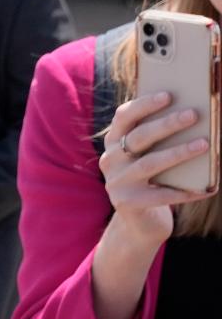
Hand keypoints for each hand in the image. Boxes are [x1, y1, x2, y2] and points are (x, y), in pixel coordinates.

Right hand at [100, 90, 212, 248]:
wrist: (139, 223)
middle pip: (138, 137)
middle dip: (166, 124)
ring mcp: (117, 182)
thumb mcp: (148, 157)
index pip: (123, 117)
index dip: (144, 105)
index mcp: (113, 143)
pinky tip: (207, 187)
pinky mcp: (127, 203)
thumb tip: (191, 118)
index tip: (169, 95)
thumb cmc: (152, 182)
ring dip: (178, 152)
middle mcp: (110, 160)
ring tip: (204, 144)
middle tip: (193, 114)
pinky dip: (186, 191)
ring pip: (149, 163)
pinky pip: (161, 195)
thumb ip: (157, 141)